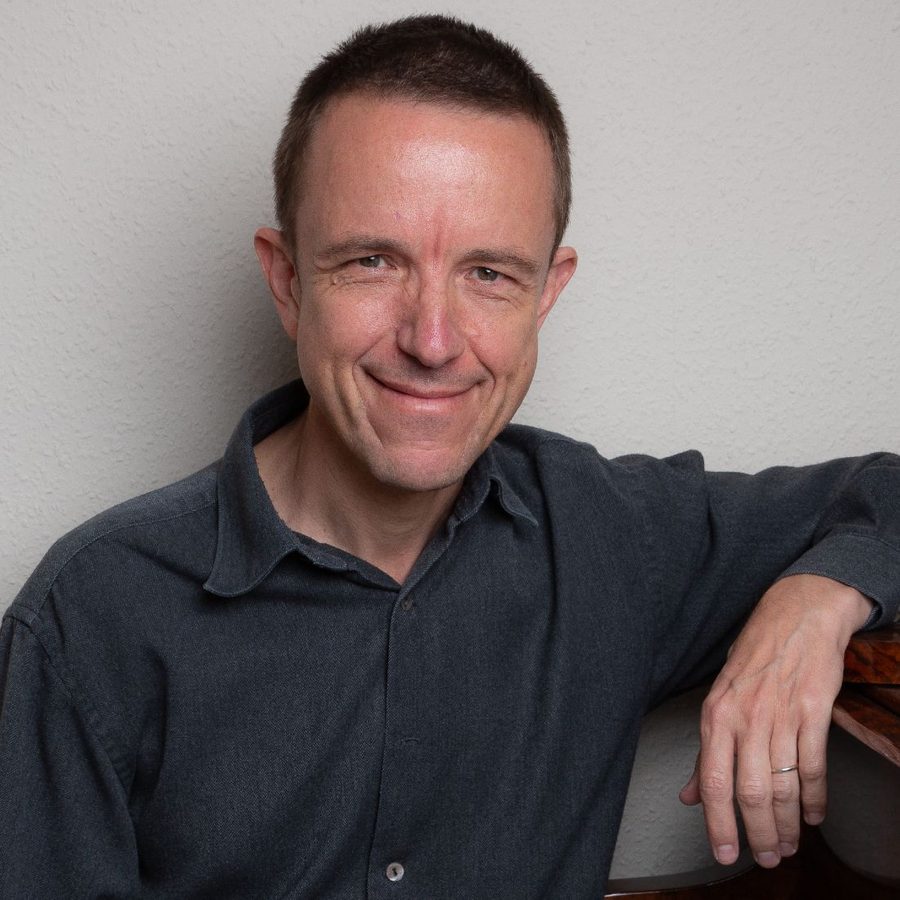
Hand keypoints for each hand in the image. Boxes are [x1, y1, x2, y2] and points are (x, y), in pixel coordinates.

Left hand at [678, 574, 871, 867]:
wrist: (796, 616)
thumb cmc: (753, 658)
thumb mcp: (719, 698)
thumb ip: (706, 751)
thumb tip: (690, 795)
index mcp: (716, 714)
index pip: (713, 781)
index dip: (718, 823)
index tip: (724, 853)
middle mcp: (746, 718)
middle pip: (751, 792)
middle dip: (759, 833)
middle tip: (767, 858)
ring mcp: (782, 716)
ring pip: (784, 785)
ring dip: (788, 824)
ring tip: (788, 844)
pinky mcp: (814, 712)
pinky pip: (814, 766)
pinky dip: (816, 798)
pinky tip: (814, 815)